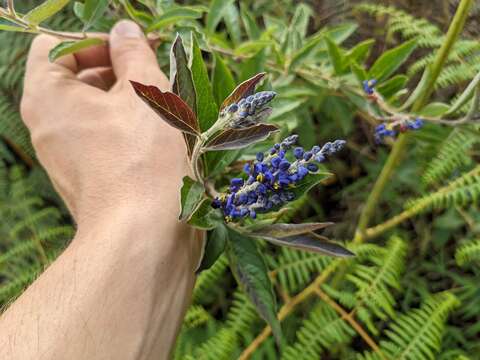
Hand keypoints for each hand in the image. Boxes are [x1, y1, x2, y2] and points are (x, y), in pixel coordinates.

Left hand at [21, 20, 187, 225]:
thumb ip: (133, 52)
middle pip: (79, 79)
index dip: (98, 40)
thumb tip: (125, 32)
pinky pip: (107, 139)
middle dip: (120, 71)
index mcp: (48, 97)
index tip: (136, 50)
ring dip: (132, 101)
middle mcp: (49, 126)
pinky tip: (162, 137)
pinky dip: (131, 130)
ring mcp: (68, 156)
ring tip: (167, 108)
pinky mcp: (90, 177)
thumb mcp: (145, 91)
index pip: (59, 46)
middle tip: (158, 75)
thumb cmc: (144, 159)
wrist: (145, 235)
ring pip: (99, 111)